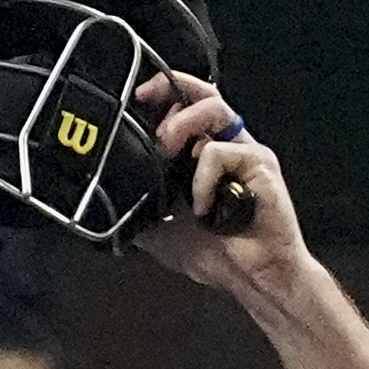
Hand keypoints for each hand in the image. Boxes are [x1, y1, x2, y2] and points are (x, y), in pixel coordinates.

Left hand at [128, 69, 305, 290]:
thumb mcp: (163, 234)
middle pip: (203, 92)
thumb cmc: (222, 256)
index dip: (162, 94)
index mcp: (208, 157)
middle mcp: (229, 147)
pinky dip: (201, 178)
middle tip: (146, 105)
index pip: (187, 107)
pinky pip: (219, 152)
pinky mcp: (260, 165)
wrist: (255, 279)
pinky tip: (203, 207)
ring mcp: (246, 154)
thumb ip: (143, 211)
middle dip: (170, 88)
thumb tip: (108, 207)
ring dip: (182, 122)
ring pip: (214, 108)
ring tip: (165, 150)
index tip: (138, 100)